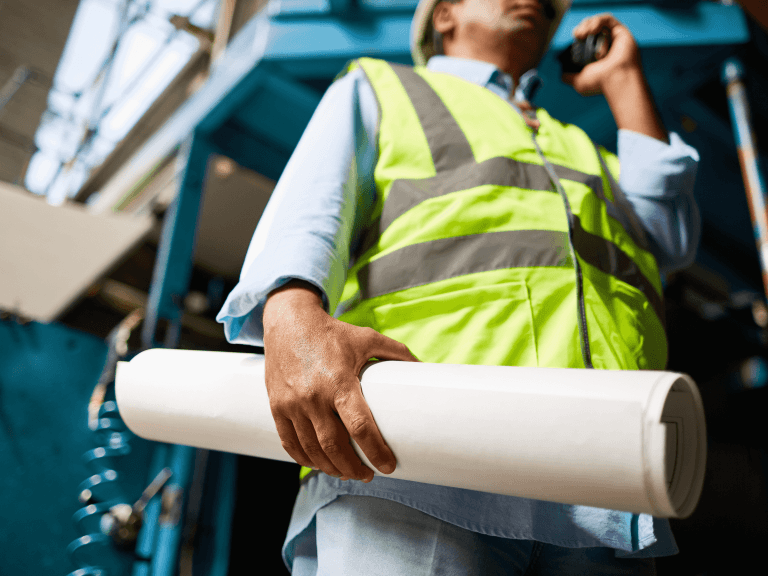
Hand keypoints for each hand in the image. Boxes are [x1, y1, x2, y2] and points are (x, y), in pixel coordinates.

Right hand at [263, 280, 419, 481]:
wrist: (288, 322)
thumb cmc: (331, 332)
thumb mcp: (367, 338)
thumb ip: (396, 352)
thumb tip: (421, 368)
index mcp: (339, 382)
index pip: (359, 426)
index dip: (376, 451)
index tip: (388, 466)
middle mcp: (313, 396)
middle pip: (334, 446)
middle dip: (353, 468)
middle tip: (368, 475)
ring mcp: (292, 404)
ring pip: (312, 450)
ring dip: (331, 468)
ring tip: (347, 473)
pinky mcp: (277, 407)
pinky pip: (290, 443)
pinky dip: (305, 459)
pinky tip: (319, 463)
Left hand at [561, 13, 641, 96]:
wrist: (615, 79)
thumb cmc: (599, 83)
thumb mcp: (578, 82)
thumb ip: (569, 77)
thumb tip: (562, 75)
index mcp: (597, 56)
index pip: (586, 38)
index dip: (579, 34)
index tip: (575, 36)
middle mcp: (607, 46)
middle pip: (592, 28)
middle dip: (582, 28)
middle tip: (577, 35)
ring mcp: (614, 39)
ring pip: (599, 23)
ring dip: (588, 25)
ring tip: (582, 34)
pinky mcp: (621, 32)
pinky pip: (608, 20)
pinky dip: (598, 21)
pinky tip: (592, 30)